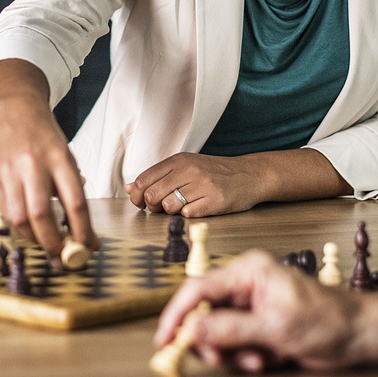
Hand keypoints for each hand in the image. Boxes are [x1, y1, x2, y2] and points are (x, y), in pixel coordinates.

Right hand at [0, 61, 97, 261]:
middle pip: (40, 214)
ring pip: (18, 218)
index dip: (82, 231)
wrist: (14, 110)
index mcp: (58, 157)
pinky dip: (18, 225)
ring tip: (44, 242)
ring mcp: (7, 170)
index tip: (88, 248)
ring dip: (33, 238)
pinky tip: (27, 225)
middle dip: (52, 243)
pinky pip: (4, 211)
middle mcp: (31, 163)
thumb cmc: (45, 139)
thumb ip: (71, 192)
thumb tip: (82, 236)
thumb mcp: (66, 158)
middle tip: (62, 257)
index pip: (75, 202)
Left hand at [125, 153, 262, 216]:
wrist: (249, 175)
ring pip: (169, 206)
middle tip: (161, 207)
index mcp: (178, 160)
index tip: (141, 202)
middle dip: (152, 206)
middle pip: (152, 195)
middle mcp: (189, 170)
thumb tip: (129, 189)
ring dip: (170, 212)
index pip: (143, 180)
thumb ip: (158, 177)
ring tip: (181, 207)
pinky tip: (196, 208)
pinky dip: (188, 215)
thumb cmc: (213, 173)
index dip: (137, 195)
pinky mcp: (215, 201)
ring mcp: (203, 185)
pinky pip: (188, 215)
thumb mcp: (185, 167)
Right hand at [153, 250, 360, 373]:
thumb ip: (231, 328)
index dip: (177, 314)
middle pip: (204, 313)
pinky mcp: (258, 325)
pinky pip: (236, 343)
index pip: (198, 288)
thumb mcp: (276, 326)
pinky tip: (268, 359)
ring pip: (218, 332)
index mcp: (248, 271)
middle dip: (210, 341)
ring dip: (234, 353)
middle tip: (219, 360)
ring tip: (258, 360)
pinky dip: (246, 357)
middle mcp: (246, 285)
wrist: (359, 335)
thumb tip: (193, 330)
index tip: (164, 340)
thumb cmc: (328, 319)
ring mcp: (251, 306)